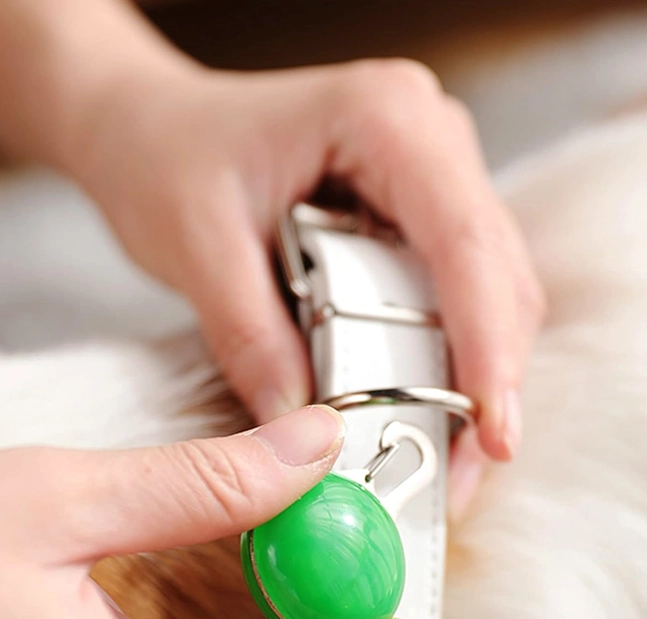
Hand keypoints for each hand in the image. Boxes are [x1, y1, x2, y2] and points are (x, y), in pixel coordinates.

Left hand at [66, 55, 544, 515]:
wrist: (152, 126)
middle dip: (484, 380)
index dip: (487, 344)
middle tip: (459, 473)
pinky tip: (421, 411)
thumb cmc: (168, 155)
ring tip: (442, 459)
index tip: (491, 432)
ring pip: (486, 294)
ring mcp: (428, 181)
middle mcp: (428, 142)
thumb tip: (304, 434)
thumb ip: (252, 337)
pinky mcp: (413, 220)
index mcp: (385, 118)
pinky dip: (442, 361)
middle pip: (494, 276)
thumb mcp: (197, 243)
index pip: (462, 242)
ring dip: (469, 380)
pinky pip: (451, 298)